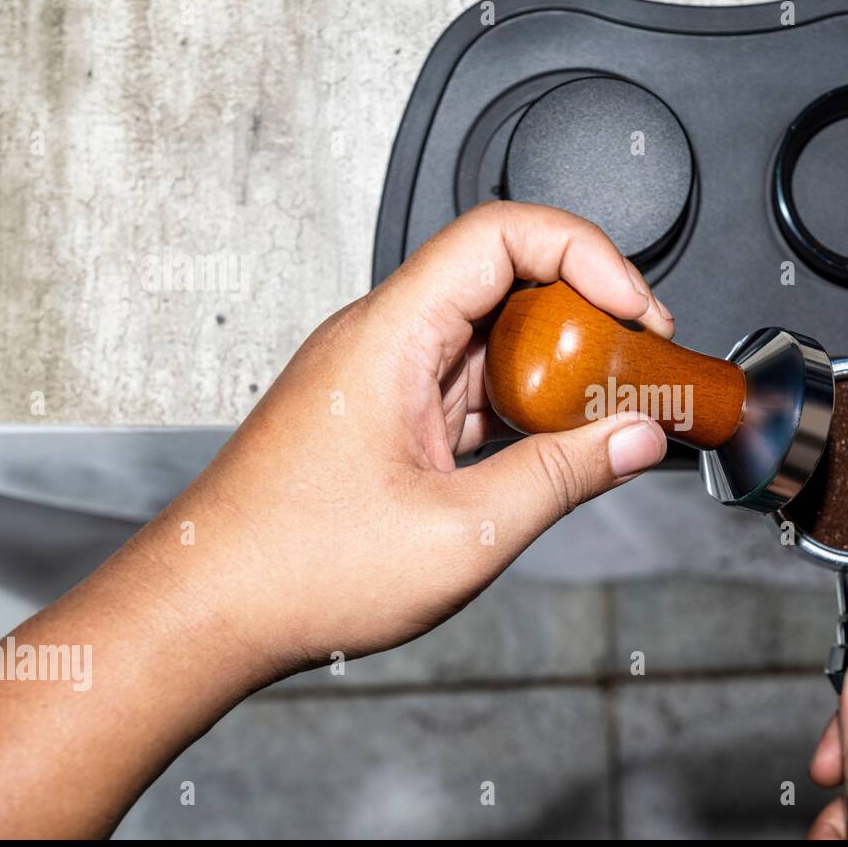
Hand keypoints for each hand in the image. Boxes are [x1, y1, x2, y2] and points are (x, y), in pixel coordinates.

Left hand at [164, 200, 673, 676]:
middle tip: (640, 365)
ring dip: (557, 367)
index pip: (502, 235)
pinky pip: (469, 383)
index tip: (636, 310)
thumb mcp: (462, 531)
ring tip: (609, 413)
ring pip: (492, 335)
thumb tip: (634, 439)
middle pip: (506, 279)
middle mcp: (382, 338)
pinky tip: (552, 446)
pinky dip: (520, 404)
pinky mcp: (385, 414)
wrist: (207, 612)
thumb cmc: (294, 568)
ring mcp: (382, 376)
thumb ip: (563, 477)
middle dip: (587, 315)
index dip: (585, 254)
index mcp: (390, 335)